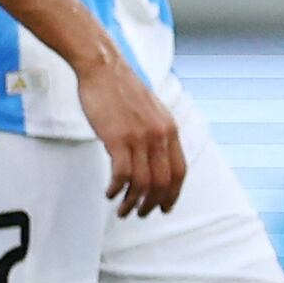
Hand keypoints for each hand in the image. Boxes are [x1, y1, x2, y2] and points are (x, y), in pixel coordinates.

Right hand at [75, 43, 188, 217]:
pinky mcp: (118, 138)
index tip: (165, 207)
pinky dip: (117, 189)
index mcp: (170, 129)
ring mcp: (140, 137)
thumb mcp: (150, 111)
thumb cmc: (121, 89)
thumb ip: (156, 133)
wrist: (103, 68)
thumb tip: (154, 158)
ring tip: (123, 210)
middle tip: (142, 214)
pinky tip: (110, 193)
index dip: (173, 193)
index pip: (180, 171)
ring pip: (142, 182)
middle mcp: (159, 135)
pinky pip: (122, 174)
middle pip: (163, 181)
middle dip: (153, 203)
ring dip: (133, 202)